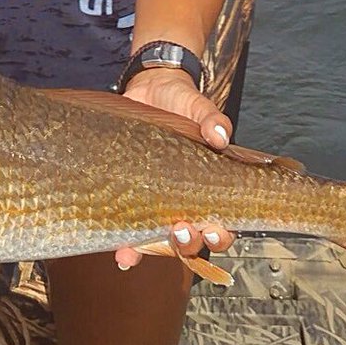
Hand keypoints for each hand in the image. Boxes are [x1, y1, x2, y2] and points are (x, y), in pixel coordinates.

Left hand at [114, 68, 235, 268]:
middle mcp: (184, 203)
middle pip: (192, 241)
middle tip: (180, 229)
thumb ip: (211, 119)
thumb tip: (219, 134)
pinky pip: (129, 232)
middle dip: (188, 243)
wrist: (148, 90)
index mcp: (208, 189)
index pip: (222, 224)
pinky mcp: (130, 200)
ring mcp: (155, 204)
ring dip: (154, 249)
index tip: (213, 227)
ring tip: (143, 245)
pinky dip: (127, 249)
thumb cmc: (182, 104)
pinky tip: (123, 254)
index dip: (220, 234)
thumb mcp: (199, 107)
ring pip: (160, 242)